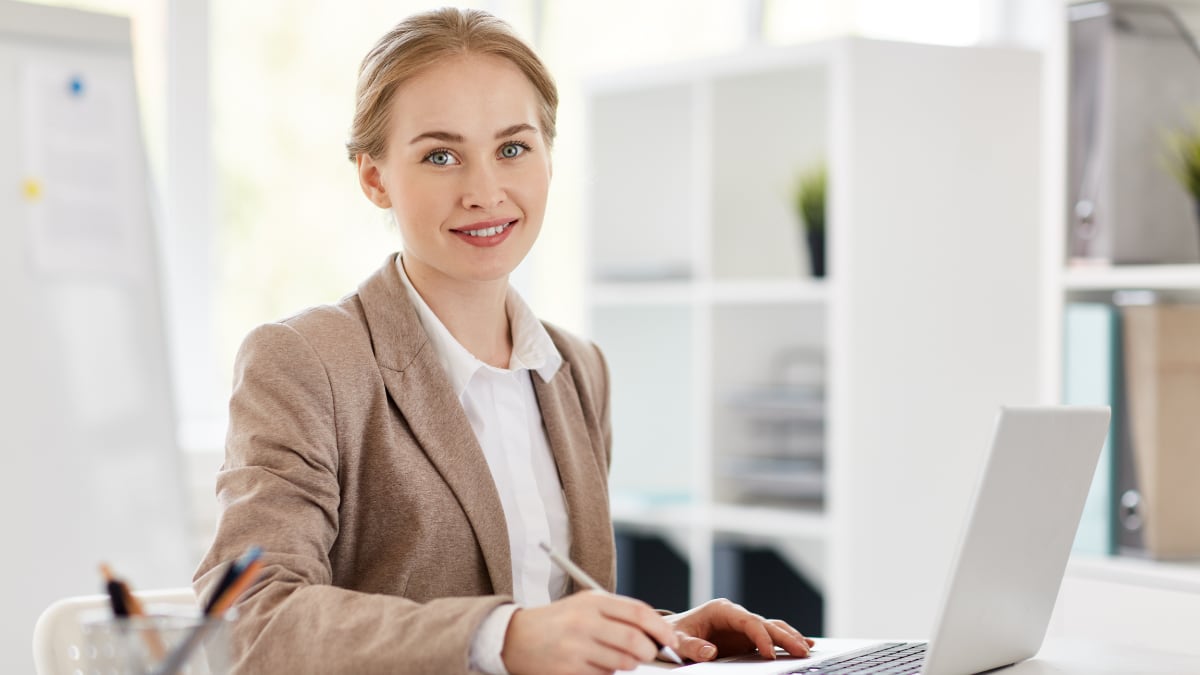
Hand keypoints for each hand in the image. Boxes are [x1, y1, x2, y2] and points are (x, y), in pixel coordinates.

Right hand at [501, 590, 680, 674]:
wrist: (515, 637)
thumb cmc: (558, 622)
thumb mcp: (585, 606)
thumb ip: (618, 615)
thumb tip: (656, 634)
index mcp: (592, 601)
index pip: (639, 613)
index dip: (661, 629)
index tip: (671, 641)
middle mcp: (584, 621)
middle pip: (635, 640)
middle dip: (649, 652)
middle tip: (649, 655)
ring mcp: (576, 647)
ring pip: (623, 663)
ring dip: (629, 665)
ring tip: (619, 659)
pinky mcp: (569, 669)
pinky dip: (608, 674)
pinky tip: (596, 665)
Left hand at [665, 598, 814, 662]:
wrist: (672, 633)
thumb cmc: (675, 634)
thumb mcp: (678, 642)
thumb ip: (692, 647)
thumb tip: (710, 653)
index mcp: (721, 610)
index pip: (748, 621)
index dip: (761, 636)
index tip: (769, 654)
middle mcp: (736, 615)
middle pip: (766, 623)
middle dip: (785, 637)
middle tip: (802, 651)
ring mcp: (743, 626)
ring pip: (773, 628)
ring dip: (790, 638)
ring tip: (807, 649)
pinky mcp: (746, 638)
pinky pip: (770, 637)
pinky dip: (787, 640)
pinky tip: (805, 644)